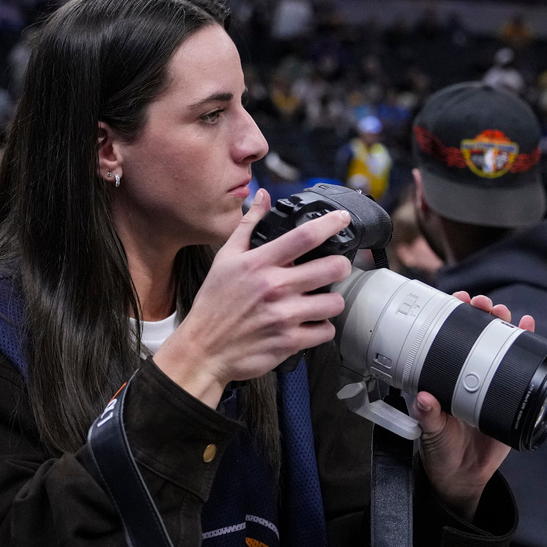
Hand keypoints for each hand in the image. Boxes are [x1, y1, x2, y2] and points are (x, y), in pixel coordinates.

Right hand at [155, 188, 352, 407]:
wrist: (203, 350)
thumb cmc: (213, 304)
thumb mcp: (225, 258)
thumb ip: (248, 225)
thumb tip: (263, 196)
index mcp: (258, 263)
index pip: (304, 236)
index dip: (331, 224)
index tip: (342, 219)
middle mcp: (274, 287)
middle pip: (332, 268)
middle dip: (341, 265)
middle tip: (335, 268)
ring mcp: (284, 316)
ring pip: (334, 302)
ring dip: (332, 300)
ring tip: (321, 299)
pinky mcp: (289, 342)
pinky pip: (326, 331)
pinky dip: (322, 327)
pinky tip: (311, 322)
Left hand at [412, 292, 535, 520]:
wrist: (464, 475)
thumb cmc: (441, 450)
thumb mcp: (431, 432)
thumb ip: (428, 417)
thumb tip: (424, 399)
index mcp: (441, 375)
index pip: (446, 336)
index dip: (452, 315)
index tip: (457, 300)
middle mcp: (465, 373)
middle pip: (475, 334)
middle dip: (481, 313)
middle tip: (483, 304)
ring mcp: (488, 381)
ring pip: (498, 345)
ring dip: (504, 324)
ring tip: (505, 312)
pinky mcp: (508, 395)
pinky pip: (519, 368)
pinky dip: (527, 346)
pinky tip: (529, 328)